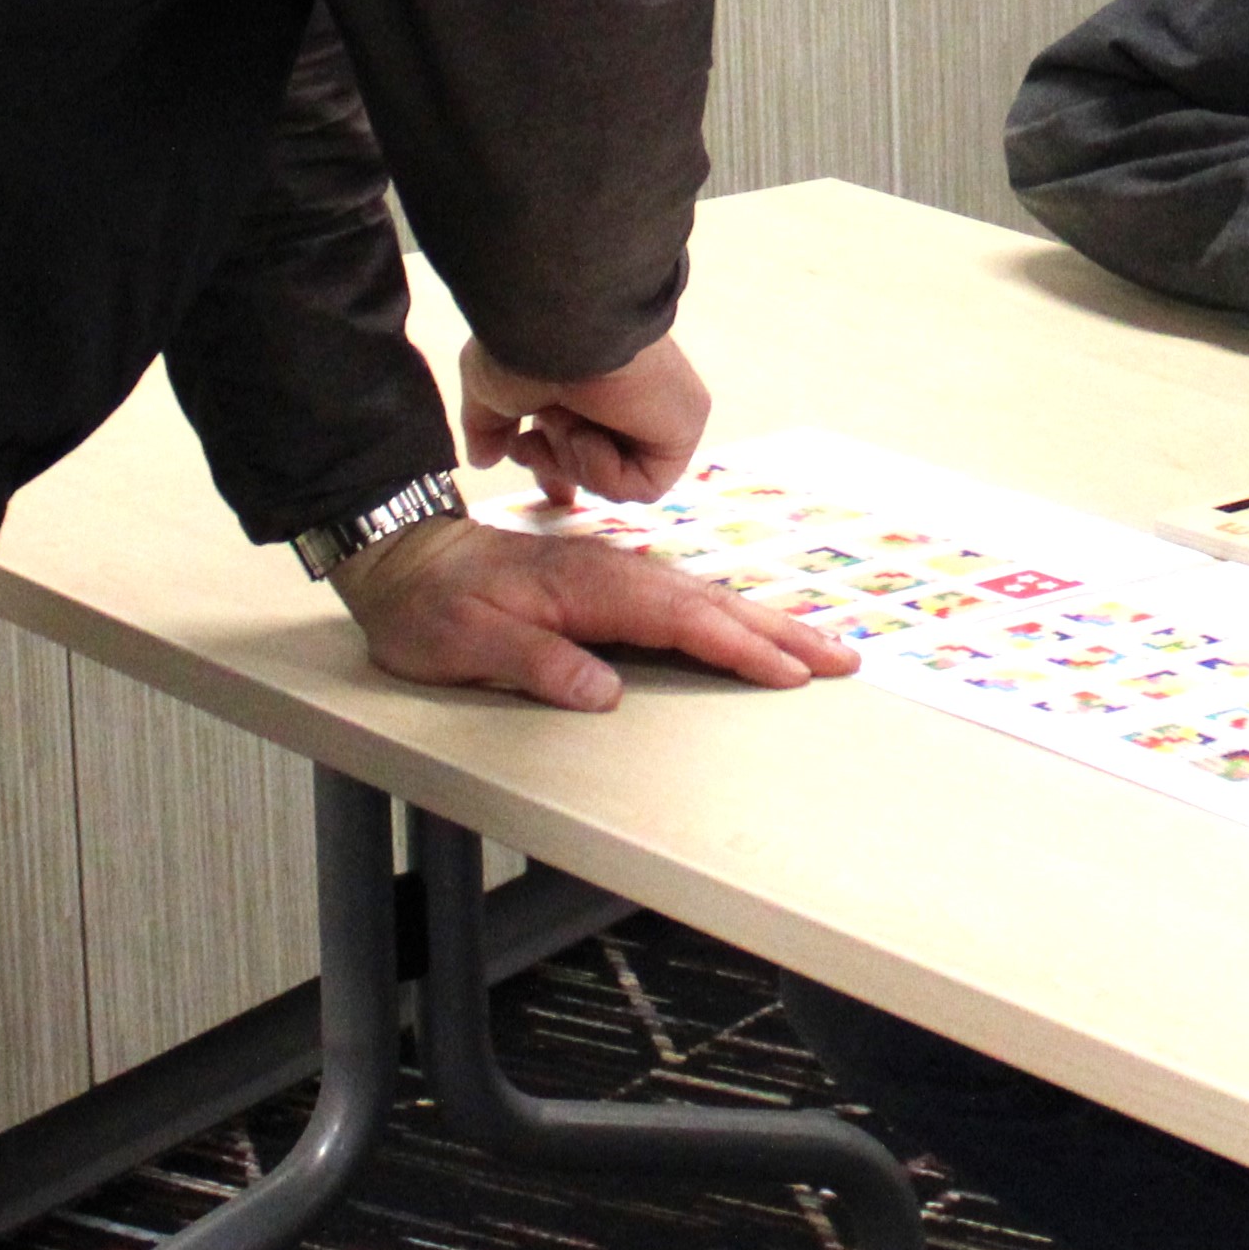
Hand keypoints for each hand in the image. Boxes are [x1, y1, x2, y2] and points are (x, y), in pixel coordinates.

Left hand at [333, 516, 849, 712]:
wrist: (404, 557)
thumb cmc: (430, 609)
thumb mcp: (467, 646)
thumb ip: (537, 665)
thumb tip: (604, 692)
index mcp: (589, 587)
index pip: (682, 621)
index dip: (740, 648)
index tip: (791, 671)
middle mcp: (612, 573)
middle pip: (713, 604)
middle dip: (781, 632)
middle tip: (844, 656)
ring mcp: (612, 573)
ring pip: (704, 597)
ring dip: (763, 621)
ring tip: (817, 643)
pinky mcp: (606, 581)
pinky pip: (682, 597)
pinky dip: (725, 612)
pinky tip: (744, 625)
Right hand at [455, 333, 709, 507]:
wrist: (561, 330)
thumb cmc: (523, 347)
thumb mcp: (490, 389)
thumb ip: (487, 426)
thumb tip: (481, 459)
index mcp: (588, 383)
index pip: (582, 437)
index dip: (559, 469)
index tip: (544, 492)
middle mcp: (626, 394)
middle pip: (600, 464)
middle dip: (560, 468)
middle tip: (531, 448)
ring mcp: (657, 410)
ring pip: (614, 477)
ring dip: (573, 458)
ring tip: (561, 419)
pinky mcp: (683, 427)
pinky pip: (644, 486)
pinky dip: (605, 471)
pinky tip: (588, 434)